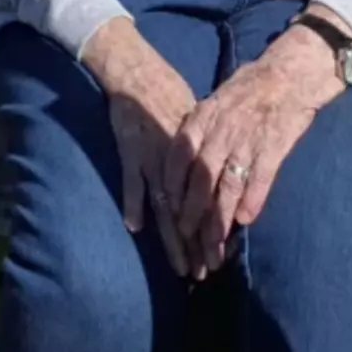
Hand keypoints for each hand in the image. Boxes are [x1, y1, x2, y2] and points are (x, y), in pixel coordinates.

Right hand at [82, 16, 199, 276]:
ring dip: (174, 239)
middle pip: (192, 213)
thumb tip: (218, 175)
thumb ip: (203, 153)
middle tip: (206, 275)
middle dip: (199, 246)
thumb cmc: (171, 98)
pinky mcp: (131, 152)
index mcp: (197, 159)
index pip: (210, 204)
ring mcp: (154, 160)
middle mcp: (180, 165)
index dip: (214, 233)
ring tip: (182, 268)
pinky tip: (135, 227)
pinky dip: (133, 203)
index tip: (221, 260)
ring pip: (168, 207)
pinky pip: (132, 182)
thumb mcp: (197, 126)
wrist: (140, 76)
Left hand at [165, 10, 345, 275]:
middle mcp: (219, 132)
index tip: (168, 212)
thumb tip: (181, 158)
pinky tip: (245, 221)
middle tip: (187, 240)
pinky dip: (252, 200)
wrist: (287, 74)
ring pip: (227, 186)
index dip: (172, 189)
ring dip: (220, 218)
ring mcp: (246, 140)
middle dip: (192, 214)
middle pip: (199, 180)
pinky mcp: (273, 146)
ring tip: (214, 244)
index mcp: (199, 120)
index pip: (177, 160)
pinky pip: (260, 178)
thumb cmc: (247, 90)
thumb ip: (198, 131)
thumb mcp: (212, 104)